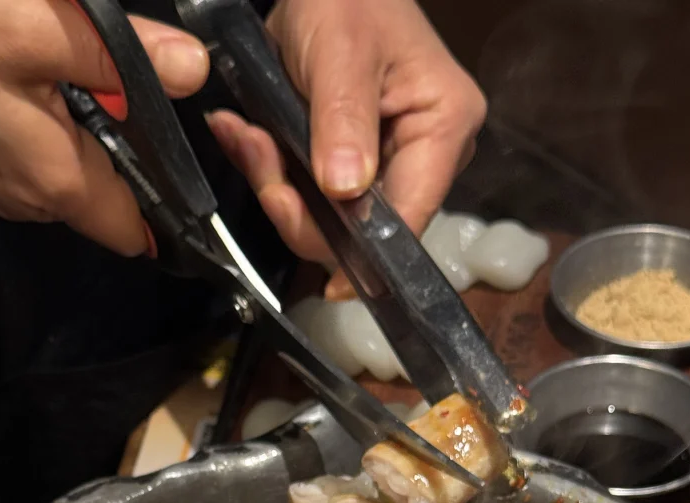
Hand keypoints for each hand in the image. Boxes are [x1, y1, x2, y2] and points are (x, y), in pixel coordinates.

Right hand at [0, 0, 208, 255]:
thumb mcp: (42, 28)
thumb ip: (124, 57)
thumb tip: (191, 71)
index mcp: (57, 183)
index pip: (141, 232)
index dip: (176, 206)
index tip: (196, 160)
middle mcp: (33, 200)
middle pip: (115, 196)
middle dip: (138, 149)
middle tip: (144, 85)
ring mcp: (3, 183)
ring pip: (81, 169)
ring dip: (98, 126)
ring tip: (95, 70)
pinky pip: (46, 150)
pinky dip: (62, 117)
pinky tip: (51, 72)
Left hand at [207, 0, 485, 296]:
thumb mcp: (342, 50)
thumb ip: (344, 120)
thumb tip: (345, 191)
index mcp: (443, 129)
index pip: (410, 217)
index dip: (366, 253)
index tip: (321, 265)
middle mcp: (425, 158)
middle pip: (365, 230)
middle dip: (301, 208)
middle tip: (257, 156)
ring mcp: (388, 166)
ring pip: (330, 220)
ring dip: (277, 187)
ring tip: (246, 138)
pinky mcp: (352, 169)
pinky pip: (311, 197)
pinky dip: (274, 174)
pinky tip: (249, 141)